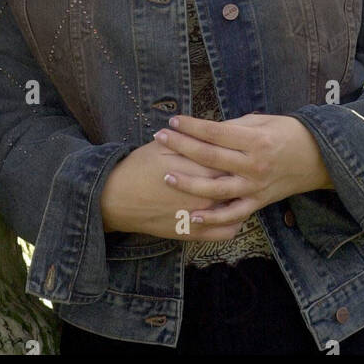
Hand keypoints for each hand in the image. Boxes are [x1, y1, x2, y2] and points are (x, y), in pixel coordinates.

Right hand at [101, 134, 245, 240]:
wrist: (117, 199)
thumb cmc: (139, 167)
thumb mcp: (164, 145)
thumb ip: (192, 139)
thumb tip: (215, 129)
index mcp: (200, 170)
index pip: (232, 158)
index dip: (236, 151)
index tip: (240, 146)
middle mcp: (206, 196)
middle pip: (238, 183)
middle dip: (243, 174)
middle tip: (246, 164)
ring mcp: (202, 218)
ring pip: (237, 209)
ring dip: (243, 197)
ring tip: (243, 186)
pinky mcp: (195, 234)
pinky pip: (227, 232)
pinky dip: (235, 222)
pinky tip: (234, 210)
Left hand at [151, 113, 333, 231]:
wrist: (318, 158)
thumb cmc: (289, 133)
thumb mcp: (263, 122)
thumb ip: (234, 126)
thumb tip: (205, 127)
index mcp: (255, 140)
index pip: (215, 132)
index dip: (192, 126)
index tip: (173, 120)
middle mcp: (253, 165)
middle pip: (210, 157)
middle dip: (182, 146)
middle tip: (160, 137)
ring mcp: (254, 187)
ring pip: (216, 189)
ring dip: (189, 183)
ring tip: (166, 175)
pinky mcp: (258, 203)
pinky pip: (233, 214)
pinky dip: (213, 218)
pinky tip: (192, 216)